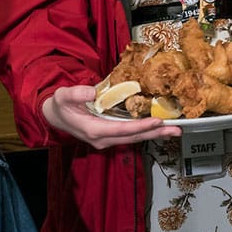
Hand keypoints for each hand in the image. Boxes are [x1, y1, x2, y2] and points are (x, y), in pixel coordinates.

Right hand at [41, 85, 180, 149]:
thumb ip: (75, 93)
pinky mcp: (110, 136)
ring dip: (155, 134)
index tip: (157, 121)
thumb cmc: (60, 105)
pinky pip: (131, 135)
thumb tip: (92, 92)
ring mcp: (107, 139)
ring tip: (174, 131)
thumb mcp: (62, 96)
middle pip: (134, 137)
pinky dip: (146, 132)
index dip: (141, 126)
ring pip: (135, 138)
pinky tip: (159, 129)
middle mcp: (102, 138)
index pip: (122, 130)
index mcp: (93, 130)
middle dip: (156, 133)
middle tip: (176, 130)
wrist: (55, 117)